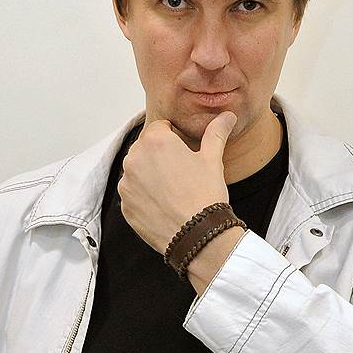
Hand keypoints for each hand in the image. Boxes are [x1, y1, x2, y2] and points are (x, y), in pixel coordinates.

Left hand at [118, 111, 237, 254]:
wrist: (197, 236)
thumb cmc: (205, 195)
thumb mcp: (213, 159)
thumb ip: (216, 133)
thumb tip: (227, 116)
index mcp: (154, 141)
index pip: (160, 127)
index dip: (174, 137)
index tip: (184, 151)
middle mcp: (134, 159)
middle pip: (146, 148)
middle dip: (160, 155)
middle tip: (181, 172)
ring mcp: (127, 184)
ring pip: (138, 171)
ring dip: (150, 175)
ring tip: (173, 190)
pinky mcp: (125, 206)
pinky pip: (134, 194)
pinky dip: (145, 197)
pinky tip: (164, 204)